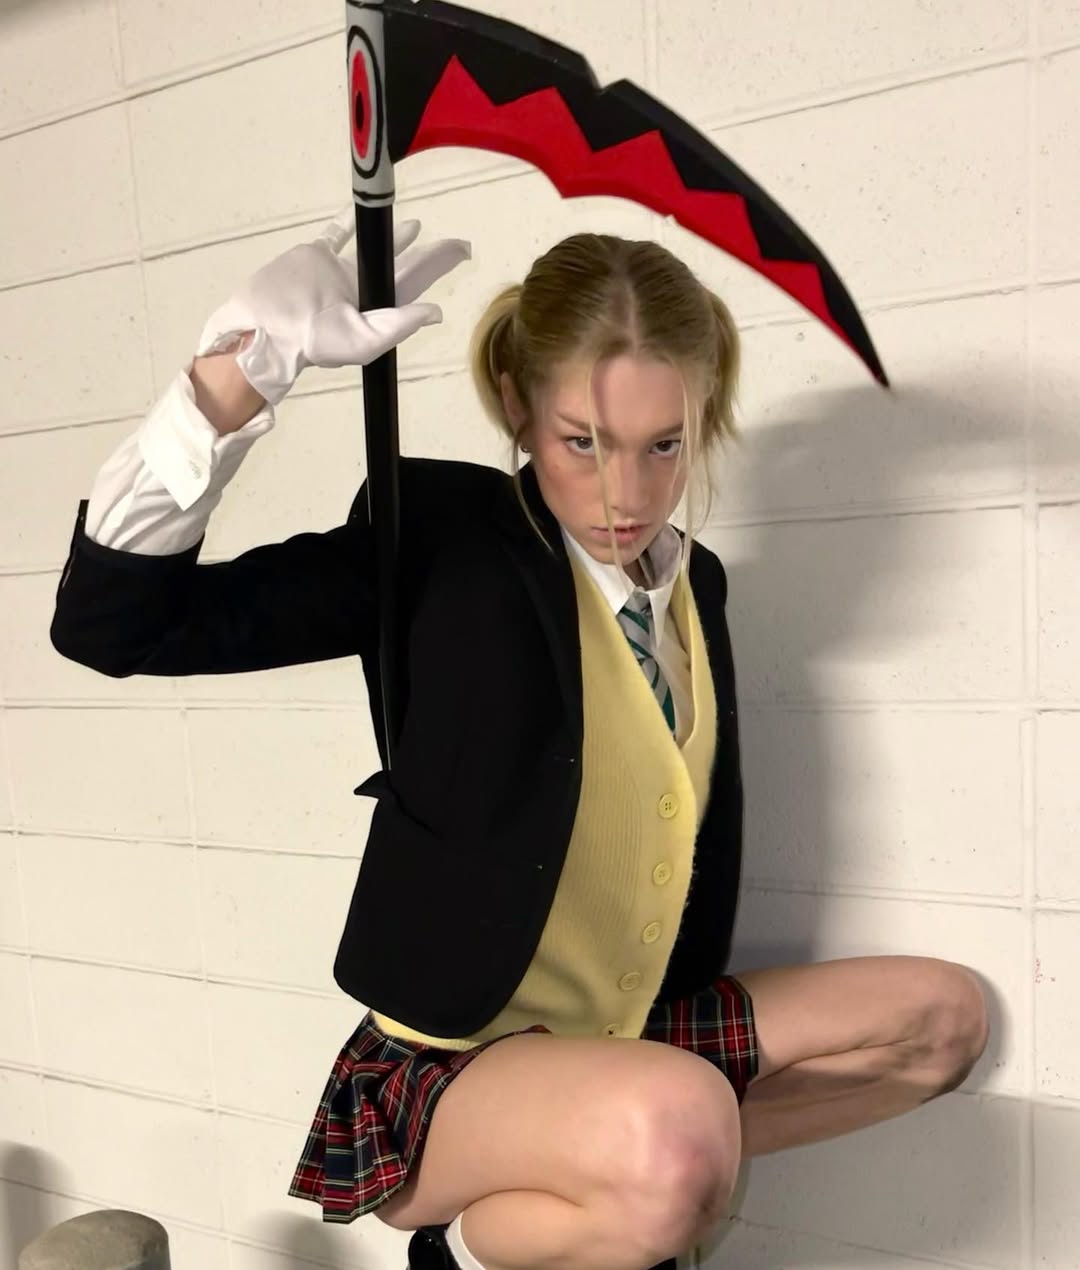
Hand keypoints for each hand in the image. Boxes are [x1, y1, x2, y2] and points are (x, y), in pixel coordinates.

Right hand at [195, 207, 470, 405]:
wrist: (269, 327)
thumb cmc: (316, 341)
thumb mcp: (364, 340)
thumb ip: (399, 324)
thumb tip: (435, 312)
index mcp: (378, 310)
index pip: (417, 283)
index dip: (440, 265)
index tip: (465, 250)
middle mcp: (363, 290)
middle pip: (404, 266)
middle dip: (430, 256)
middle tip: (457, 244)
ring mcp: (339, 271)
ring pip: (374, 249)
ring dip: (396, 239)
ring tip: (417, 227)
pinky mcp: (316, 256)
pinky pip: (336, 235)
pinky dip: (349, 224)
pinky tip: (365, 214)